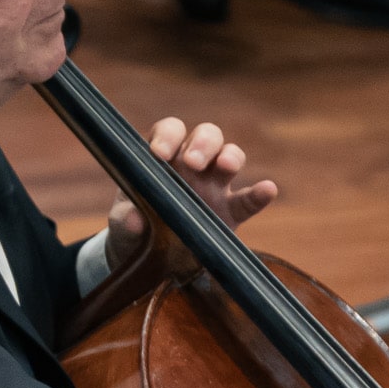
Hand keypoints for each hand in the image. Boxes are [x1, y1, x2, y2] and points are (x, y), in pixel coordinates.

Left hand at [108, 116, 277, 245]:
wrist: (148, 256)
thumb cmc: (134, 226)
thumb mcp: (122, 224)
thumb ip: (124, 220)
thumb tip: (133, 220)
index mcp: (163, 158)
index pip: (171, 131)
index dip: (168, 136)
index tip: (160, 153)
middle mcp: (193, 165)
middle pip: (207, 136)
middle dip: (203, 143)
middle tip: (192, 162)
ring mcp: (216, 186)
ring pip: (231, 157)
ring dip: (231, 157)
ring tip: (226, 165)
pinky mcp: (232, 212)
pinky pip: (248, 200)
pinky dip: (259, 194)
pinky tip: (266, 190)